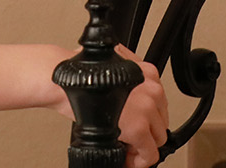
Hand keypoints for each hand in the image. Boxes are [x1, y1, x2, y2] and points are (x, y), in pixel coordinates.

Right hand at [40, 44, 168, 167]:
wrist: (65, 81)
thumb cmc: (80, 75)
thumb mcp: (112, 67)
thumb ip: (126, 76)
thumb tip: (126, 91)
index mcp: (148, 73)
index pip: (159, 105)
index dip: (147, 120)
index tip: (138, 128)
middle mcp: (152, 89)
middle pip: (160, 122)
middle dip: (146, 134)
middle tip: (128, 141)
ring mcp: (147, 108)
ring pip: (158, 139)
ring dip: (142, 147)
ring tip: (125, 149)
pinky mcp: (138, 127)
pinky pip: (149, 155)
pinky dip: (138, 162)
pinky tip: (125, 159)